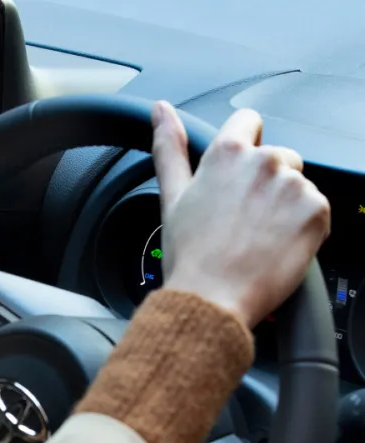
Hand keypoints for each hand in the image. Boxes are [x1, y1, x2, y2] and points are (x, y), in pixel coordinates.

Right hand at [152, 101, 330, 328]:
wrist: (211, 299)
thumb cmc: (190, 254)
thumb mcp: (172, 196)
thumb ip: (169, 146)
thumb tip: (160, 109)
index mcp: (226, 152)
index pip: (248, 122)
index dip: (243, 147)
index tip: (236, 178)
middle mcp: (264, 161)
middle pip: (278, 157)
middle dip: (265, 183)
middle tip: (242, 220)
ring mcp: (293, 185)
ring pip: (297, 185)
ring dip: (284, 206)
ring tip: (257, 237)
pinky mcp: (316, 211)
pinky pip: (317, 210)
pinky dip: (302, 228)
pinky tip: (275, 246)